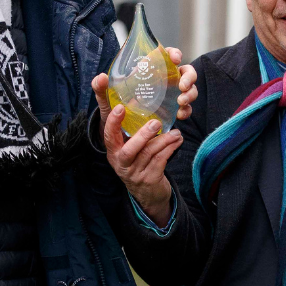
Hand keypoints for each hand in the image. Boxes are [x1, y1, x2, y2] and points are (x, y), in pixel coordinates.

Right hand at [91, 47, 197, 224]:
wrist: (147, 192)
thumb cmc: (138, 158)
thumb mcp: (130, 140)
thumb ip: (131, 122)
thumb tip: (135, 92)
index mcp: (112, 148)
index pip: (107, 133)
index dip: (112, 120)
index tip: (119, 106)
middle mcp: (120, 161)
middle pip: (126, 150)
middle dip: (141, 136)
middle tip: (155, 122)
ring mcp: (134, 173)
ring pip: (148, 155)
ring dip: (163, 141)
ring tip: (176, 131)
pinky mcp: (149, 179)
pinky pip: (160, 162)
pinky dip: (170, 150)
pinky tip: (178, 140)